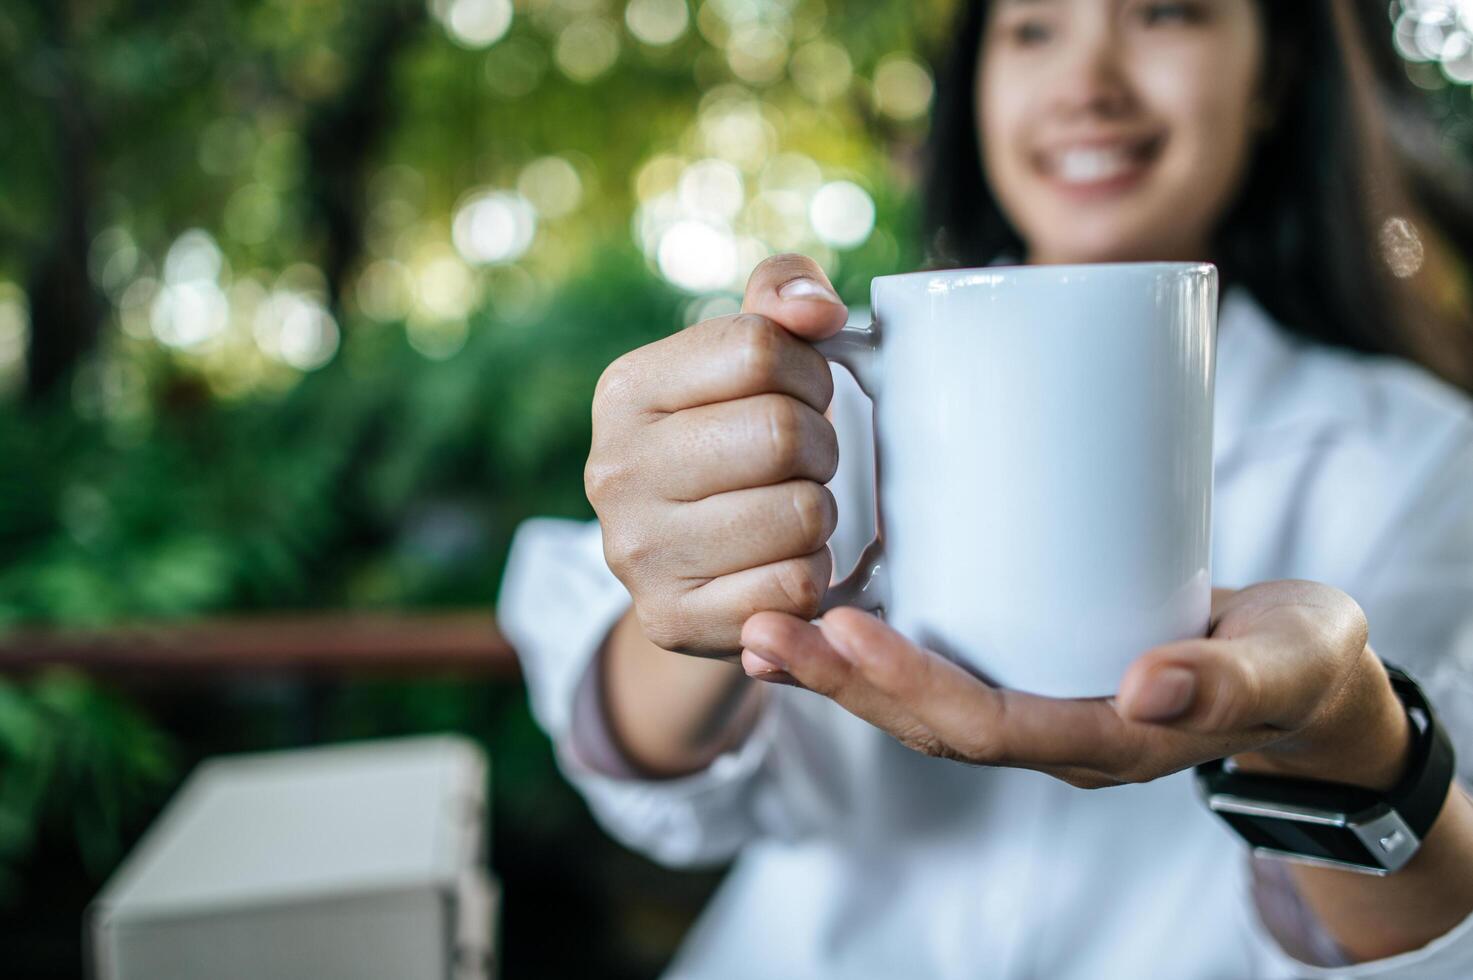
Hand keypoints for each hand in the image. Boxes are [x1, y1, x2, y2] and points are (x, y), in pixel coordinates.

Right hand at [586, 254, 847, 657]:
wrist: (682, 566)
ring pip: (800, 512)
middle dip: (819, 445)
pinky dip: (810, 573)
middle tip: (800, 462)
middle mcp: (613, 470)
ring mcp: (636, 553)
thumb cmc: (728, 439)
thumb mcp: (740, 357)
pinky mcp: (672, 620)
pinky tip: (780, 562)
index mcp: (624, 390)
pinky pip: (796, 586)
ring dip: (819, 512)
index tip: (798, 394)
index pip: (758, 348)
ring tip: (787, 509)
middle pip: (782, 432)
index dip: (806, 370)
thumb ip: (781, 296)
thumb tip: (818, 311)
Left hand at [740, 581, 1412, 789]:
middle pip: (927, 721)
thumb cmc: (1294, 663)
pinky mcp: (1023, 661)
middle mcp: (1050, 733)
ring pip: (916, 700)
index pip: (988, 729)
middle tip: (759, 635)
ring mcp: (1031, 702)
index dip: (914, 685)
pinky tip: (814, 607)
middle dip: (840, 682)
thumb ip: (1229, 681)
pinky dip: (867, 646)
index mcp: (1103, 743)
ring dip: (832, 670)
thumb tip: (1147, 690)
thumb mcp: (1287, 664)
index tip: (848, 630)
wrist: (1298, 669)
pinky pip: (934, 666)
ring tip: (755, 633)